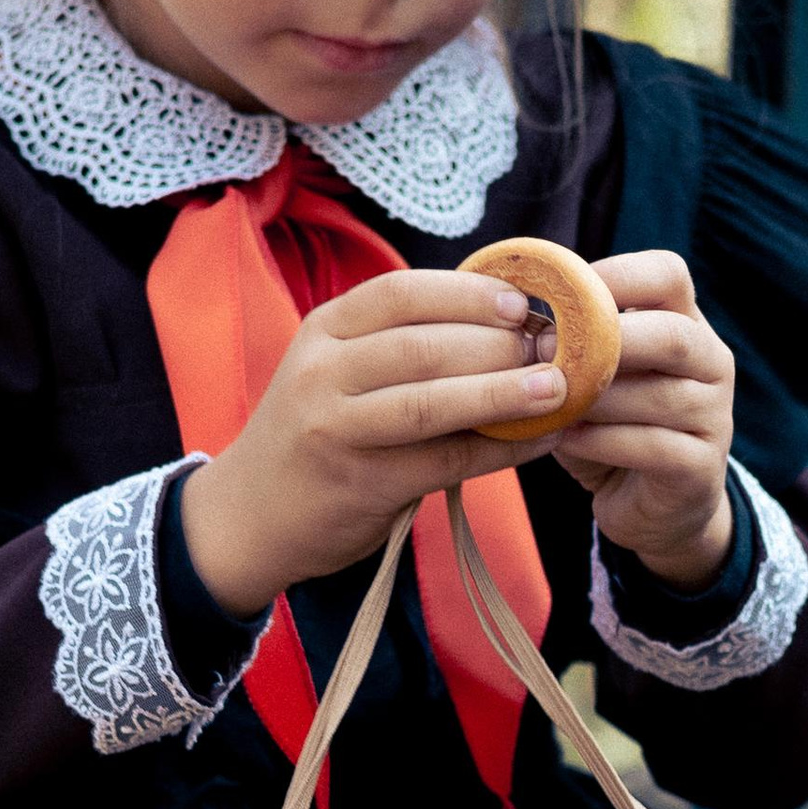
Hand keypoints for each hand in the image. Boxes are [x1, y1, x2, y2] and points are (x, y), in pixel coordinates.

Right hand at [179, 271, 562, 616]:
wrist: (249, 515)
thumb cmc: (316, 432)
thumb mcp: (336, 370)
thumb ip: (400, 345)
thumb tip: (509, 324)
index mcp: (323, 331)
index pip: (401, 293)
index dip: (467, 294)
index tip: (519, 303)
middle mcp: (323, 374)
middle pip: (423, 347)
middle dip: (498, 346)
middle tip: (553, 350)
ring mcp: (337, 430)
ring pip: (432, 403)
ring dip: (505, 394)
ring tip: (558, 389)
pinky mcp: (362, 485)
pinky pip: (446, 460)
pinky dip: (502, 450)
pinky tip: (542, 441)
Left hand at [553, 251, 736, 587]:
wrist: (653, 508)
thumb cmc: (612, 427)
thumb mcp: (591, 377)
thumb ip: (569, 345)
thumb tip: (506, 313)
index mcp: (685, 324)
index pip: (669, 274)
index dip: (617, 275)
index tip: (563, 294)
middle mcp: (711, 362)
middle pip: (673, 334)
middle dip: (605, 341)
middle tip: (544, 352)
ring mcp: (714, 415)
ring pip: (660, 395)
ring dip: (596, 398)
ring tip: (548, 400)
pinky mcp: (702, 467)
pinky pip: (654, 447)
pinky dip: (603, 441)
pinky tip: (567, 439)